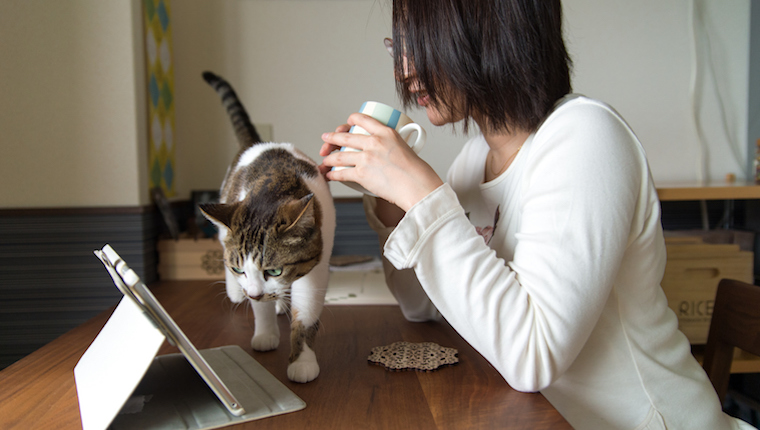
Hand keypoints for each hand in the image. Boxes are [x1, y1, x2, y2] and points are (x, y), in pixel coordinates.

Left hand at [320, 113, 442, 210]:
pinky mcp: (362, 174)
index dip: (351, 120)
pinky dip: (332, 174)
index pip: (363, 119)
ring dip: (329, 157)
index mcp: (387, 132)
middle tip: (326, 138)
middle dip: (332, 137)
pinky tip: (329, 174)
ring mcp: (367, 157)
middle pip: (346, 137)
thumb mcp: (406, 148)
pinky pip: (341, 173)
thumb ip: (392, 147)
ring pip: (340, 155)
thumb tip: (385, 154)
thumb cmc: (417, 172)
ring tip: (324, 158)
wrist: (418, 186)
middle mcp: (374, 142)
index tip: (347, 124)